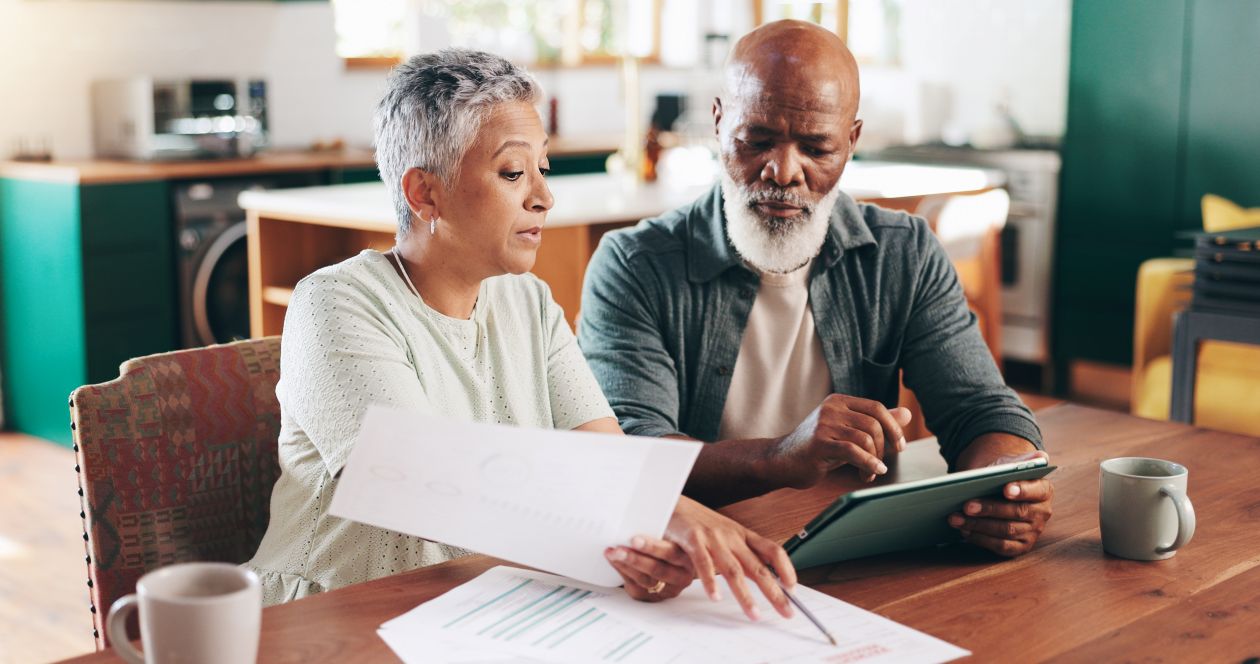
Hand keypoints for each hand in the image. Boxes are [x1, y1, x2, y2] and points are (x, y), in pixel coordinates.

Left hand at [604, 535, 692, 601]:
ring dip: (625, 566)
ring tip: (612, 553)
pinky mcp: (654, 598)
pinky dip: (623, 573)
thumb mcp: (669, 534)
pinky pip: (636, 588)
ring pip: (645, 580)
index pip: (670, 553)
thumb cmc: (668, 543)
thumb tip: (634, 522)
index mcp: (688, 558)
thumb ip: (658, 531)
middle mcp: (681, 577)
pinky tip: (616, 563)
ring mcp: (668, 590)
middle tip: (618, 549)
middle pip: (657, 570)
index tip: (634, 540)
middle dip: (634, 559)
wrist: (672, 561)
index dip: (651, 547)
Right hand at [662, 496, 796, 620]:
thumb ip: (740, 554)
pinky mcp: (692, 539)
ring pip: (734, 570)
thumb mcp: (725, 535)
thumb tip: (762, 576)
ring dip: (745, 595)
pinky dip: (710, 582)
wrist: (670, 502)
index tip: (793, 588)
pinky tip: (715, 597)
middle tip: (786, 612)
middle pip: (758, 567)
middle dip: (774, 592)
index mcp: (742, 535)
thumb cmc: (698, 523)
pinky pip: (703, 563)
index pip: (772, 550)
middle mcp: (731, 536)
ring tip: (754, 614)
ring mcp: (713, 537)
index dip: (786, 568)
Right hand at [769, 395, 912, 487]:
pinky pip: (853, 451)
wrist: (782, 461)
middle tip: (881, 463)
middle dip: (884, 447)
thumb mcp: (848, 433)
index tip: (899, 447)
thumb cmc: (818, 448)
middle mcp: (831, 408)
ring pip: (865, 438)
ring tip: (869, 473)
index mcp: (838, 401)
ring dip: (874, 460)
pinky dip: (868, 464)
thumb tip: (908, 414)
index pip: (876, 408)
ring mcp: (824, 424)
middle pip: (873, 423)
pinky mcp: (819, 443)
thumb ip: (876, 423)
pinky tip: (870, 474)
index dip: (893, 427)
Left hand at [948, 450, 1053, 556]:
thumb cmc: (1004, 477)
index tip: (1005, 489)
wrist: (998, 491)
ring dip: (978, 525)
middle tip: (966, 505)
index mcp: (1044, 490)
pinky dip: (981, 539)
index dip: (1022, 490)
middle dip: (989, 509)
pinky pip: (1001, 546)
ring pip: (1006, 531)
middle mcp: (1042, 513)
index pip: (1037, 490)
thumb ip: (1022, 460)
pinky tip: (964, 530)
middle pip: (1017, 512)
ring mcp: (1032, 531)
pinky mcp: (1020, 546)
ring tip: (956, 518)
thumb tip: (1041, 456)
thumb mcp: (1010, 465)